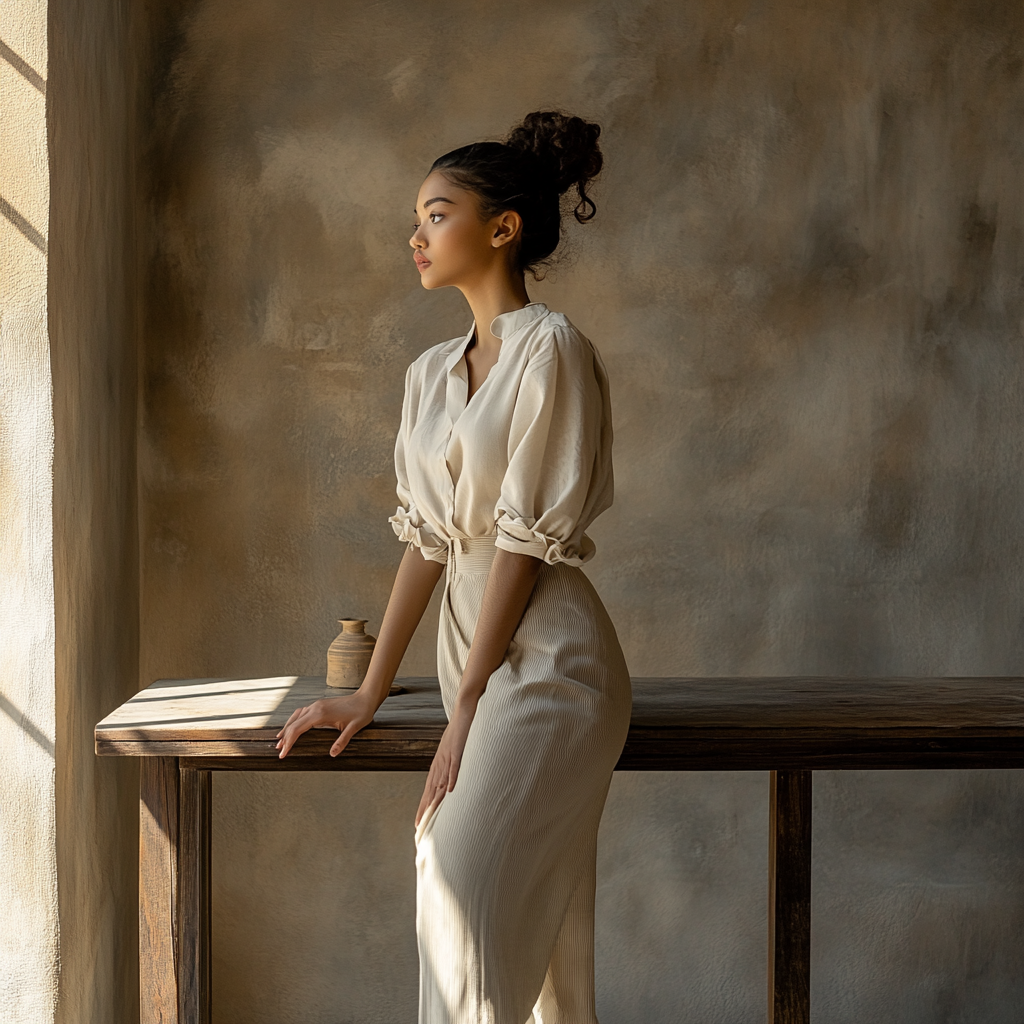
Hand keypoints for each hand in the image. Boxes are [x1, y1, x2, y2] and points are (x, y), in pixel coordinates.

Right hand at [275, 691, 376, 758]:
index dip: (288, 743)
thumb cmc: (361, 713)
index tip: (283, 754)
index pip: (297, 729)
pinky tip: (293, 726)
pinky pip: (302, 712)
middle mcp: (315, 707)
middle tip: (278, 750)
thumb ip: (342, 741)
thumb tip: (332, 754)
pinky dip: (295, 720)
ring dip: (288, 727)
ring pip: (296, 716)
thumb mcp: (354, 728)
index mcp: (320, 714)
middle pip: (293, 723)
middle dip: (285, 737)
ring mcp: (317, 704)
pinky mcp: (320, 704)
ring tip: (280, 739)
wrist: (366, 698)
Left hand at [415, 699, 476, 826]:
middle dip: (425, 808)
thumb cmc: (461, 730)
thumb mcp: (454, 749)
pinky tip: (449, 791)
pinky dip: (451, 778)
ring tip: (430, 815)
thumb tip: (452, 781)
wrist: (464, 709)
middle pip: (430, 789)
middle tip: (419, 826)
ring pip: (439, 781)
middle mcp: (440, 761)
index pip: (429, 788)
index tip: (420, 822)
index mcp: (439, 763)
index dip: (424, 805)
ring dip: (434, 799)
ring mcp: (448, 756)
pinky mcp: (458, 749)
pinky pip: (454, 766)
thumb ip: (452, 764)